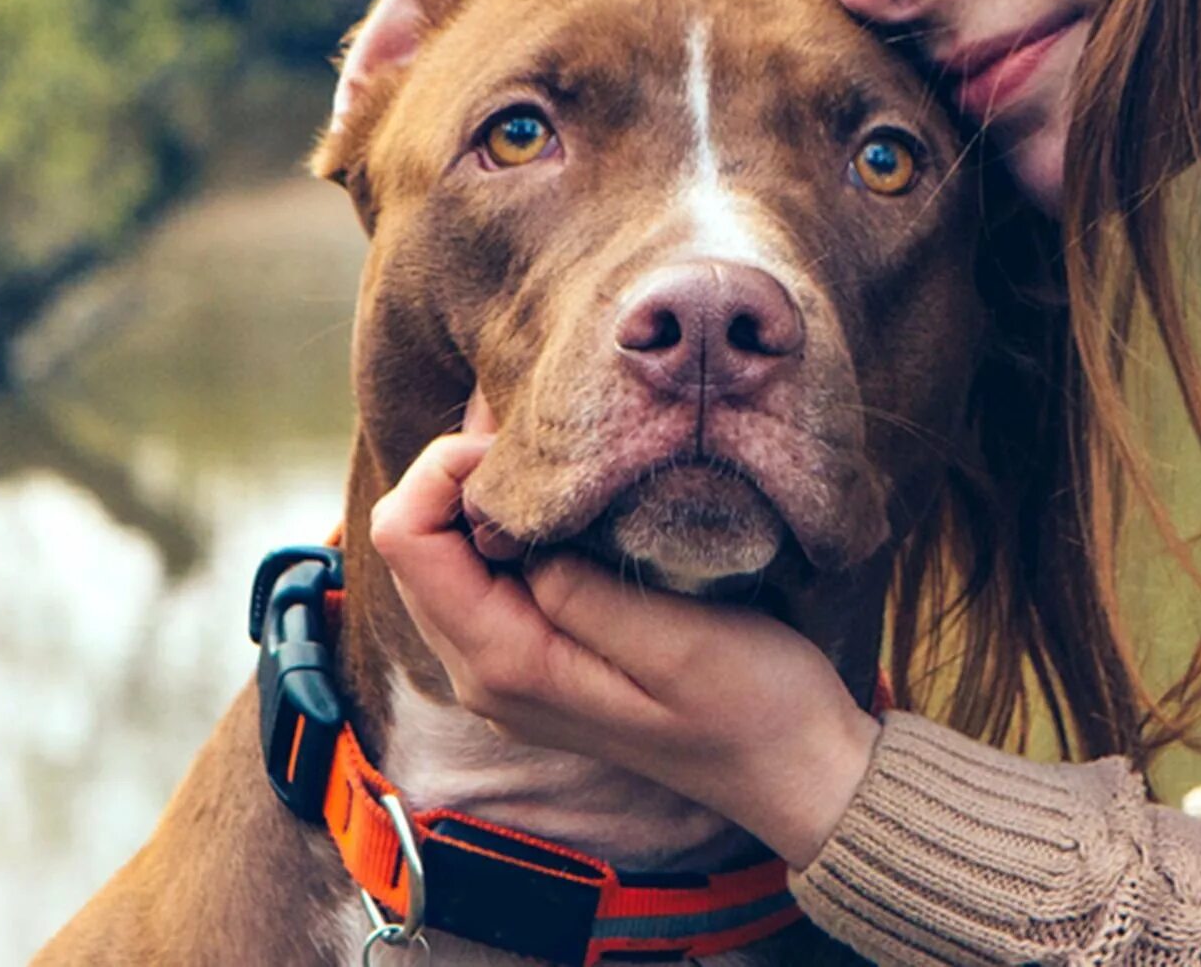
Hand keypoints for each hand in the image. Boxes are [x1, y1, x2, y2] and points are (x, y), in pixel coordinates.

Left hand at [368, 396, 880, 867]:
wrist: (794, 770)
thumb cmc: (753, 705)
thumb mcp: (678, 642)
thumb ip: (580, 589)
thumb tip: (513, 527)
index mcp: (507, 664)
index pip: (407, 538)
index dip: (446, 469)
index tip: (529, 445)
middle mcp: (484, 674)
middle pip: (412, 542)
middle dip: (460, 472)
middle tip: (541, 429)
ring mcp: (504, 672)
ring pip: (442, 556)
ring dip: (482, 495)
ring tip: (554, 447)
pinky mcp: (533, 661)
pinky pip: (481, 577)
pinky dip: (505, 524)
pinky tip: (562, 493)